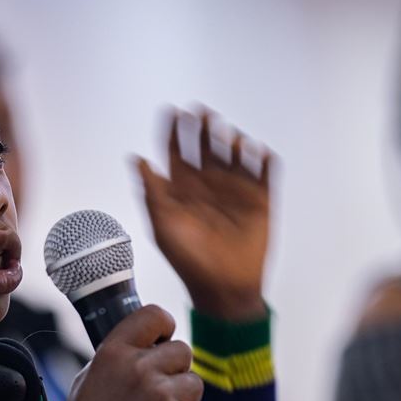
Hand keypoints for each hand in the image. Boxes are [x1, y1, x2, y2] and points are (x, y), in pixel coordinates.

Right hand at [45, 305, 209, 400]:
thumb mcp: (89, 377)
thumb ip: (117, 356)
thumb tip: (145, 344)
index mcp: (114, 352)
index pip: (154, 315)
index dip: (164, 327)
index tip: (163, 340)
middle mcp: (138, 368)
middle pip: (183, 351)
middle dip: (177, 370)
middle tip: (162, 390)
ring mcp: (159, 395)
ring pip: (195, 383)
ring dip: (185, 400)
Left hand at [134, 108, 273, 321]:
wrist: (223, 288)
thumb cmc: (189, 261)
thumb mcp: (163, 225)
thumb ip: (151, 191)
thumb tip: (136, 159)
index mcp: (182, 188)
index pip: (177, 151)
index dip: (174, 131)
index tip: (172, 112)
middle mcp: (208, 185)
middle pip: (205, 145)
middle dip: (202, 127)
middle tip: (201, 112)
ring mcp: (235, 191)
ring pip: (235, 153)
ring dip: (233, 140)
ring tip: (230, 137)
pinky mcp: (260, 200)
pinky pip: (264, 172)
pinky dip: (264, 159)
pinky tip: (259, 153)